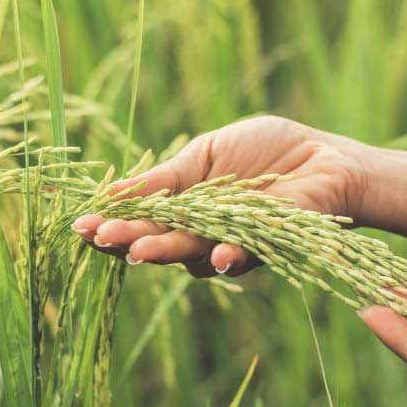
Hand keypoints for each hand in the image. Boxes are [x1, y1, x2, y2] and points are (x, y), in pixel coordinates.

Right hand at [73, 116, 371, 276]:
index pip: (139, 220)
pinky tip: (216, 254)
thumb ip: (166, 179)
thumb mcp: (206, 154)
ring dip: (167, 251)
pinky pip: (242, 256)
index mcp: (183, 208)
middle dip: (129, 241)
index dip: (111, 224)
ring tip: (141, 249)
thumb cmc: (266, 150)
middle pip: (158, 242)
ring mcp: (231, 244)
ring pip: (192, 254)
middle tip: (104, 239)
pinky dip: (228, 255)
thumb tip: (112, 193)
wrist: (325, 157)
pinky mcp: (267, 247)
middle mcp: (201, 234)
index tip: (81, 225)